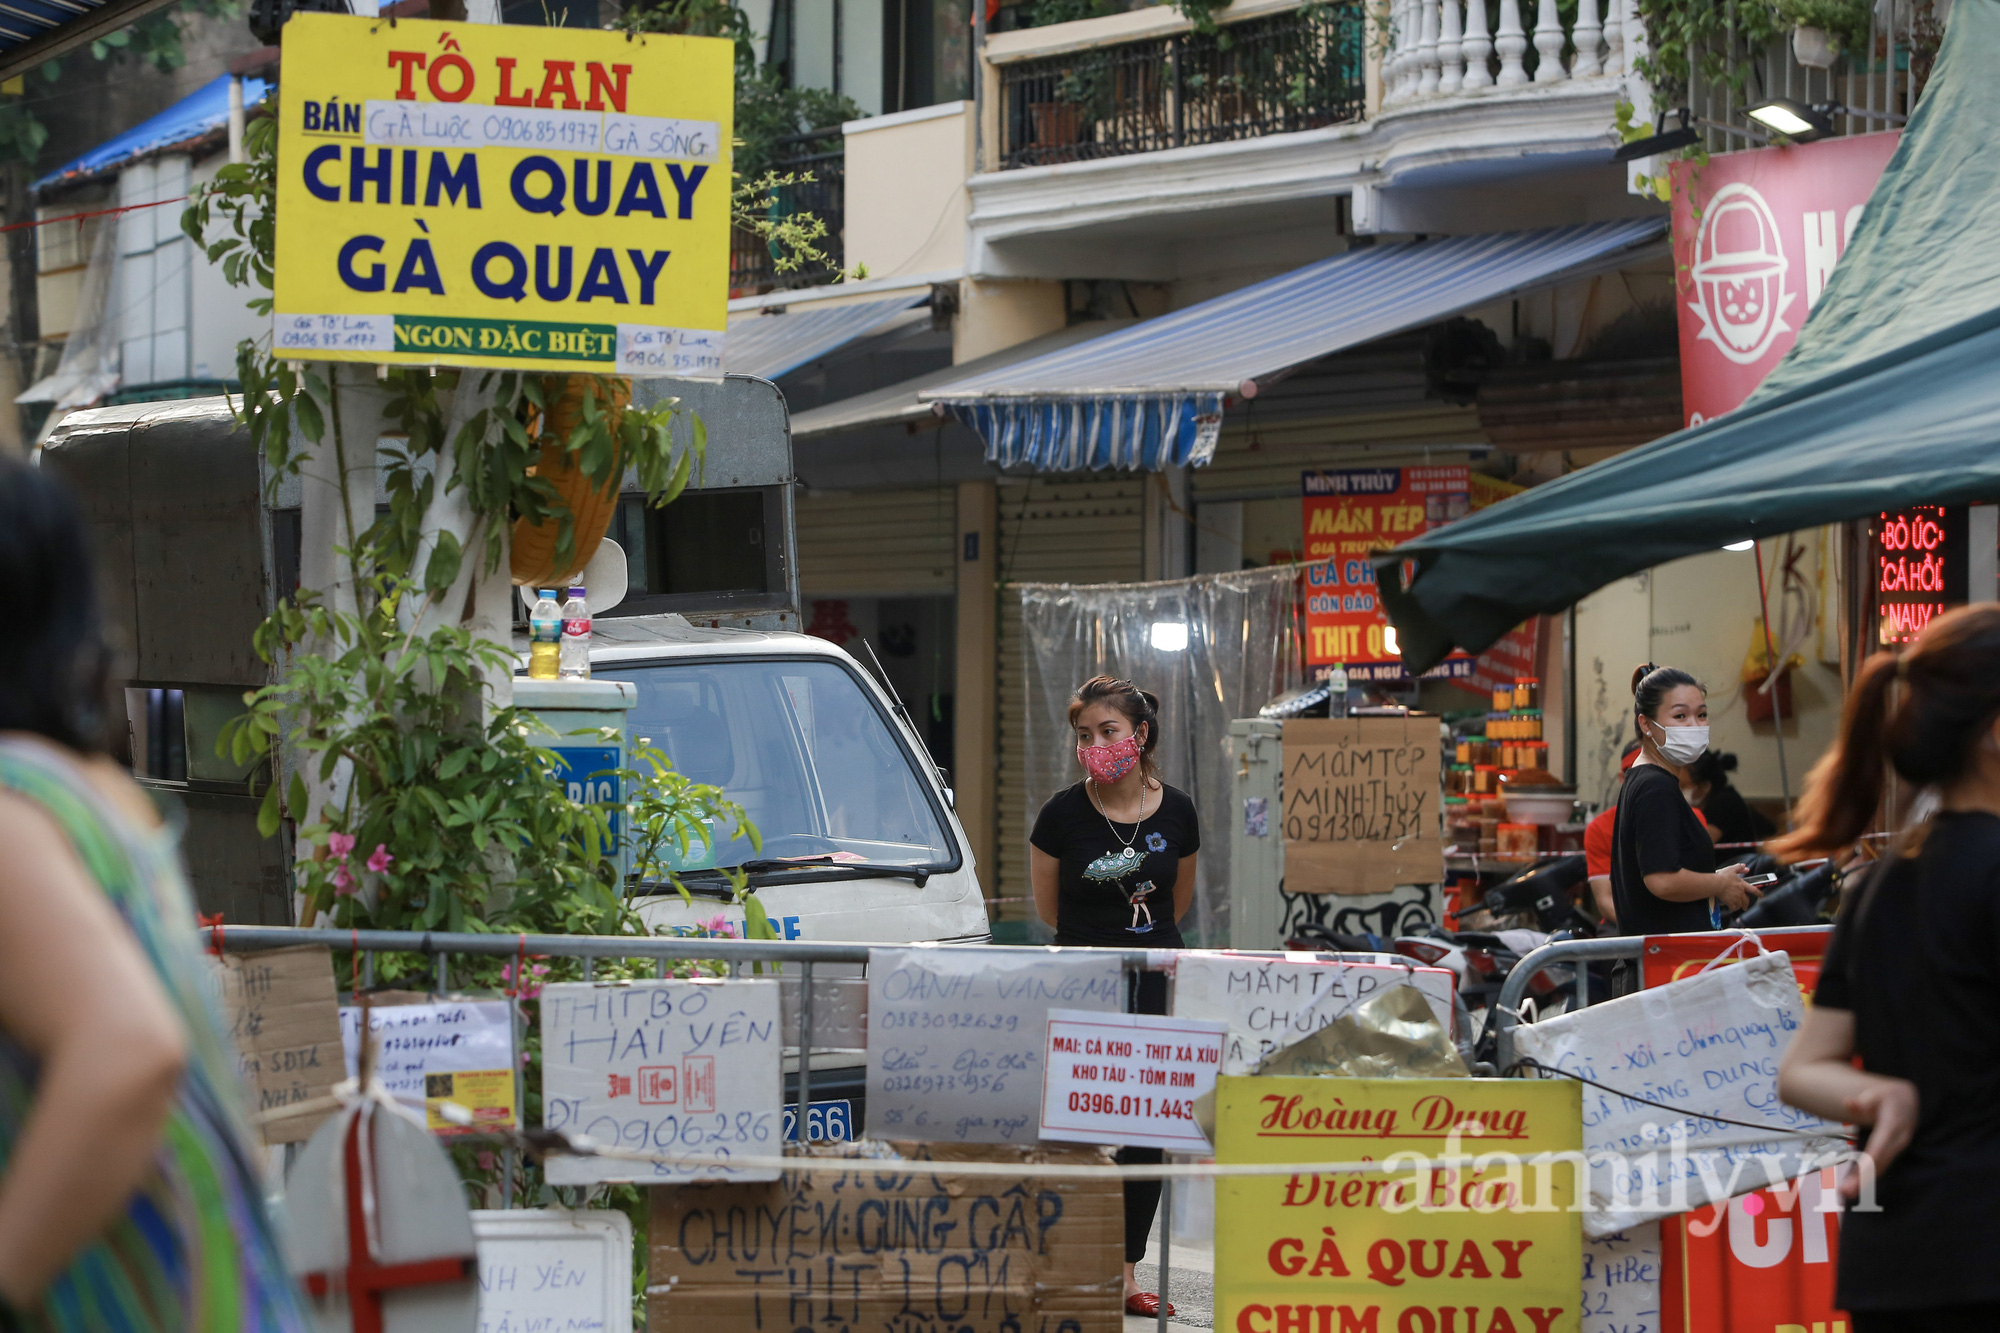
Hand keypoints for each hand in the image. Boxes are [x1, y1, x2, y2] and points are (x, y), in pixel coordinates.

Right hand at [1714, 864, 1761, 912]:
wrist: (1717, 884)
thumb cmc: (1723, 877)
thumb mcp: (1732, 869)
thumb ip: (1739, 868)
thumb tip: (1745, 867)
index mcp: (1742, 885)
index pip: (1753, 890)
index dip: (1758, 893)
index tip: (1761, 895)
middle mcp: (1741, 893)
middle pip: (1746, 900)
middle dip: (1746, 904)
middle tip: (1746, 907)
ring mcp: (1736, 898)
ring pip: (1740, 905)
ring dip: (1739, 906)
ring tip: (1738, 908)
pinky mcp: (1730, 902)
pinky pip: (1733, 908)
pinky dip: (1733, 909)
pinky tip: (1731, 909)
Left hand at [1841, 1077, 1919, 1199]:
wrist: (1907, 1100)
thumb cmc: (1888, 1097)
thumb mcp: (1877, 1094)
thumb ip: (1864, 1100)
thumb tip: (1848, 1103)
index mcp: (1893, 1126)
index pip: (1879, 1147)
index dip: (1868, 1162)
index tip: (1857, 1176)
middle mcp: (1897, 1141)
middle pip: (1879, 1162)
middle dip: (1863, 1178)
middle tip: (1844, 1192)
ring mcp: (1896, 1148)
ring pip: (1880, 1167)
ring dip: (1864, 1182)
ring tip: (1845, 1193)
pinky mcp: (1892, 1152)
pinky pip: (1880, 1166)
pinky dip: (1867, 1177)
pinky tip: (1853, 1187)